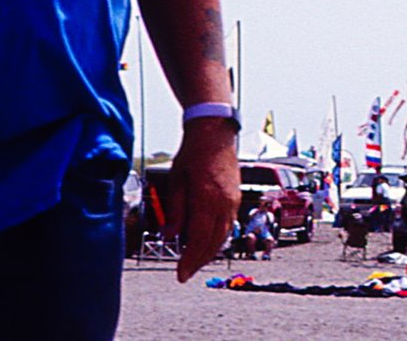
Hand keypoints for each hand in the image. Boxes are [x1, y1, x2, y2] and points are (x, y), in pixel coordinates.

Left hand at [160, 119, 240, 282]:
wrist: (214, 132)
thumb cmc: (192, 153)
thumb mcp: (176, 180)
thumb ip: (176, 210)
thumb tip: (171, 235)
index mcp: (206, 198)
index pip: (198, 239)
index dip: (190, 260)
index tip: (181, 275)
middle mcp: (223, 203)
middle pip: (213, 242)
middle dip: (199, 261)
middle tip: (185, 273)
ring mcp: (232, 200)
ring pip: (223, 236)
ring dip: (209, 252)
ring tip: (195, 261)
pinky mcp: (235, 197)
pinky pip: (228, 225)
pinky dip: (218, 239)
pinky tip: (208, 243)